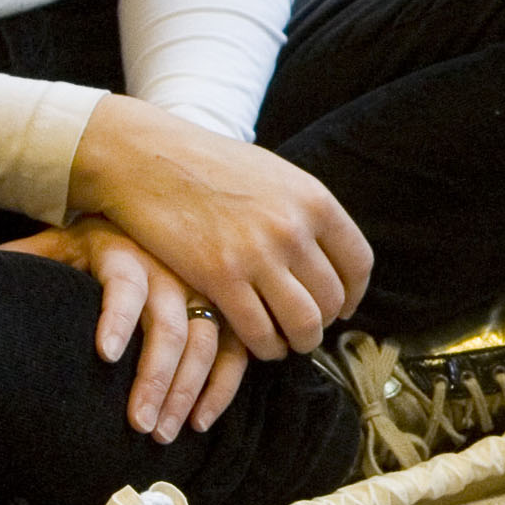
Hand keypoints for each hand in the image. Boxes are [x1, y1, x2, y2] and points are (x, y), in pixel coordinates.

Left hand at [0, 219, 250, 442]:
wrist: (148, 215)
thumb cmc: (97, 240)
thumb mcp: (64, 240)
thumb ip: (33, 255)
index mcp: (126, 250)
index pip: (125, 285)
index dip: (117, 318)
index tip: (106, 354)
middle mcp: (171, 269)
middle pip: (170, 325)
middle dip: (155, 378)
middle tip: (139, 425)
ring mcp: (203, 290)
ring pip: (206, 344)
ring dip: (186, 392)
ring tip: (162, 434)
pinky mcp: (225, 309)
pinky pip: (235, 352)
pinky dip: (221, 389)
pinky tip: (200, 421)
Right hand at [69, 95, 372, 359]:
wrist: (147, 157)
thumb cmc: (207, 165)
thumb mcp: (272, 174)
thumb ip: (303, 211)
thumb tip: (329, 253)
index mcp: (313, 200)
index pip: (357, 263)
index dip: (353, 294)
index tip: (342, 307)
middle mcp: (293, 228)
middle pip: (332, 299)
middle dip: (323, 322)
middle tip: (306, 328)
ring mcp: (258, 255)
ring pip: (304, 323)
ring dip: (299, 341)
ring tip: (286, 342)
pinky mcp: (221, 278)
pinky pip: (260, 331)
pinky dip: (265, 346)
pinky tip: (258, 344)